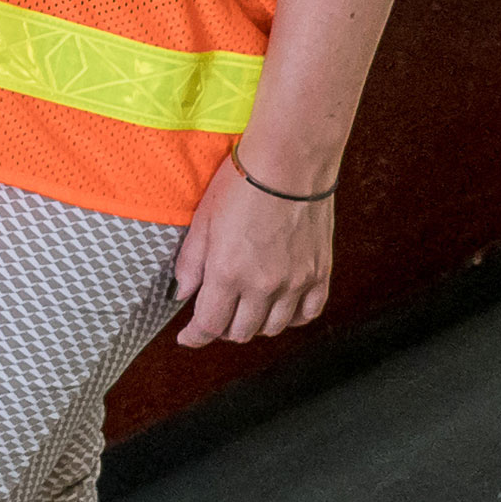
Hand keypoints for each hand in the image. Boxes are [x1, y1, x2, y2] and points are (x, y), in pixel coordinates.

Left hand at [171, 156, 334, 347]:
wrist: (289, 164)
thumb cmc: (241, 185)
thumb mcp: (202, 222)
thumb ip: (190, 264)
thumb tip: (181, 294)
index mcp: (228, 273)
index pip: (210, 325)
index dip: (195, 337)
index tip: (188, 337)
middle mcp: (264, 285)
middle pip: (240, 331)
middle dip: (222, 329)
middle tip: (214, 315)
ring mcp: (296, 282)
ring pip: (273, 328)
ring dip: (254, 324)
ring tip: (243, 309)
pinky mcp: (319, 274)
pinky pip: (307, 314)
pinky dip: (290, 318)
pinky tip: (278, 307)